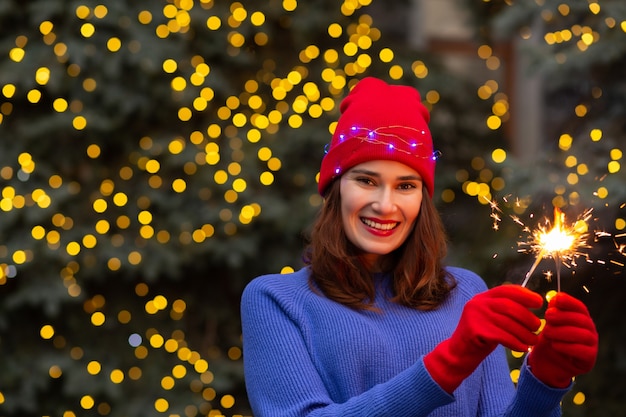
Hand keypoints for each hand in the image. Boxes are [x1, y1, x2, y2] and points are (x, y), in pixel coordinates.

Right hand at [424, 285, 542, 392]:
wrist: (458, 354)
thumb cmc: (480, 337)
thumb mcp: (490, 319)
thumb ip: (504, 311)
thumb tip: (530, 307)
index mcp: (482, 298)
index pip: (505, 290)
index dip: (524, 295)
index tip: (539, 302)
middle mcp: (477, 303)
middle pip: (508, 306)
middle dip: (527, 317)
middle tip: (538, 327)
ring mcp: (475, 316)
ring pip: (507, 322)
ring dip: (524, 333)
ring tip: (533, 341)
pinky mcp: (475, 331)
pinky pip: (502, 336)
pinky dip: (516, 342)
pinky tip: (523, 348)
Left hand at [528, 292, 597, 387]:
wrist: (546, 365)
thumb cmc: (549, 341)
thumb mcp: (548, 324)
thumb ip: (554, 312)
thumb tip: (556, 299)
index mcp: (581, 319)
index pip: (580, 307)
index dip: (570, 302)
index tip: (557, 299)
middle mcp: (590, 331)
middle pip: (582, 320)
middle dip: (563, 316)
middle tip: (547, 316)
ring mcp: (592, 345)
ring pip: (583, 335)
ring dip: (563, 332)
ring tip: (547, 333)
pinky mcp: (589, 360)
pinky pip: (582, 351)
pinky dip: (567, 347)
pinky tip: (554, 345)